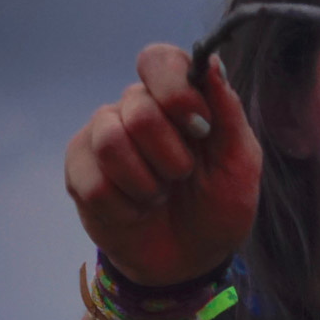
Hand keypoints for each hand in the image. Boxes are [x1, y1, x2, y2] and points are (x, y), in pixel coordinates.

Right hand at [65, 44, 261, 286]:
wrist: (190, 260)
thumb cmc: (219, 206)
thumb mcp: (240, 163)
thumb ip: (228, 113)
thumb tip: (213, 64)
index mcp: (176, 99)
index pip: (158, 60)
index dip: (175, 89)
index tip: (199, 127)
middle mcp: (134, 110)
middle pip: (138, 108)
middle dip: (172, 155)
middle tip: (182, 177)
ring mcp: (101, 138)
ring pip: (110, 141)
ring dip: (147, 182)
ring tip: (159, 195)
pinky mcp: (79, 174)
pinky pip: (94, 182)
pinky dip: (126, 207)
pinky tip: (136, 211)